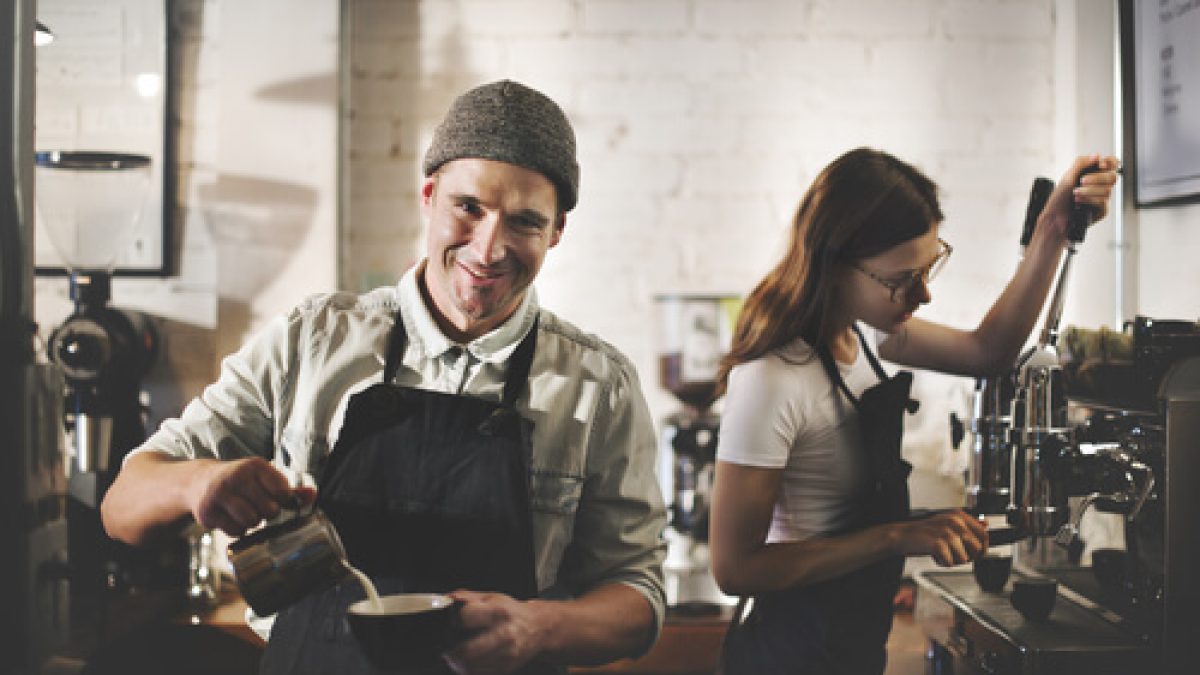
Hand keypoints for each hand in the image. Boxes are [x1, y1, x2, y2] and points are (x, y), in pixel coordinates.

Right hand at [186, 457, 315, 535]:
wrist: (200, 481)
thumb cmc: (241, 482)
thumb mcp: (263, 479)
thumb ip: (289, 489)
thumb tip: (313, 495)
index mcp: (255, 466)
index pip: (283, 492)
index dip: (283, 501)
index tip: (275, 499)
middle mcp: (237, 476)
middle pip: (270, 510)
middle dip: (267, 513)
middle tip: (258, 506)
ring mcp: (220, 493)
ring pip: (252, 521)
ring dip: (252, 522)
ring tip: (245, 512)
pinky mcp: (207, 511)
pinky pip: (235, 531)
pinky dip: (237, 530)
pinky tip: (231, 518)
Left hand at [442, 591, 548, 674]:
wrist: (538, 628)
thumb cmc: (512, 612)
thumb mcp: (492, 597)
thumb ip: (468, 597)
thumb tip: (448, 599)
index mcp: (498, 612)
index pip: (465, 617)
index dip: (455, 621)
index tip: (454, 623)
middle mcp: (503, 634)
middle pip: (466, 651)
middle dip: (451, 653)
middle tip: (448, 651)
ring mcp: (506, 655)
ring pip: (471, 668)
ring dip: (458, 665)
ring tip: (458, 658)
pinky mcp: (507, 668)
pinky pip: (481, 674)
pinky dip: (471, 670)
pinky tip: (471, 663)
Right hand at [888, 509, 987, 566]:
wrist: (901, 535)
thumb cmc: (924, 532)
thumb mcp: (947, 524)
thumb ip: (967, 525)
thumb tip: (985, 525)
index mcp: (959, 516)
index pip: (984, 535)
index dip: (981, 548)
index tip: (973, 552)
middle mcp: (955, 522)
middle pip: (978, 549)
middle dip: (968, 556)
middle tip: (954, 553)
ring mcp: (946, 533)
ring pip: (964, 559)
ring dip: (953, 560)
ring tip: (942, 552)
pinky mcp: (938, 544)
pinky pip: (950, 563)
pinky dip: (942, 563)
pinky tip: (935, 555)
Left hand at [1041, 154, 1119, 237]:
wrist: (1055, 216)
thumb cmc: (1060, 196)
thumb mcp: (1068, 176)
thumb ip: (1081, 163)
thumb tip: (1097, 155)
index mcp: (1094, 173)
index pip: (1112, 163)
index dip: (1110, 163)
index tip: (1100, 165)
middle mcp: (1100, 184)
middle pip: (1112, 177)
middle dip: (1096, 178)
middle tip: (1081, 181)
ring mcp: (1102, 197)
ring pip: (1107, 190)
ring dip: (1089, 191)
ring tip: (1075, 193)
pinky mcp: (1102, 209)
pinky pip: (1102, 202)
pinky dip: (1088, 200)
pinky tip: (1078, 201)